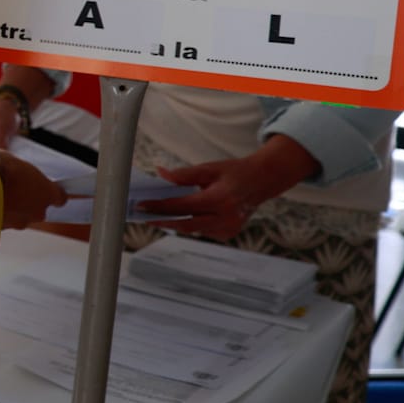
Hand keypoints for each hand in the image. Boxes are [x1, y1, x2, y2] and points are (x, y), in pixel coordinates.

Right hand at [0, 150, 67, 228]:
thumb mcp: (12, 160)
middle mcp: (38, 211)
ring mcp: (20, 222)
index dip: (51, 192)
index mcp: (47, 192)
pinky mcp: (3, 230)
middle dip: (27, 201)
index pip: (60, 197)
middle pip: (38, 209)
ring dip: (11, 208)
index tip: (45, 188)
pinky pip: (4, 221)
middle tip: (13, 188)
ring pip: (20, 216)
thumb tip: (14, 168)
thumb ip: (19, 170)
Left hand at [139, 137, 316, 240]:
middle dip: (161, 220)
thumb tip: (160, 174)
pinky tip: (178, 216)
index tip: (141, 205)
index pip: (182, 206)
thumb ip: (183, 175)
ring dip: (174, 222)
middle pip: (185, 224)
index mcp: (220, 199)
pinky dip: (190, 223)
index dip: (159, 207)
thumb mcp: (209, 169)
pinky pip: (202, 231)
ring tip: (154, 214)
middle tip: (142, 215)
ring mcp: (229, 228)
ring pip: (192, 229)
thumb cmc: (234, 172)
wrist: (262, 181)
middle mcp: (226, 217)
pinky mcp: (229, 233)